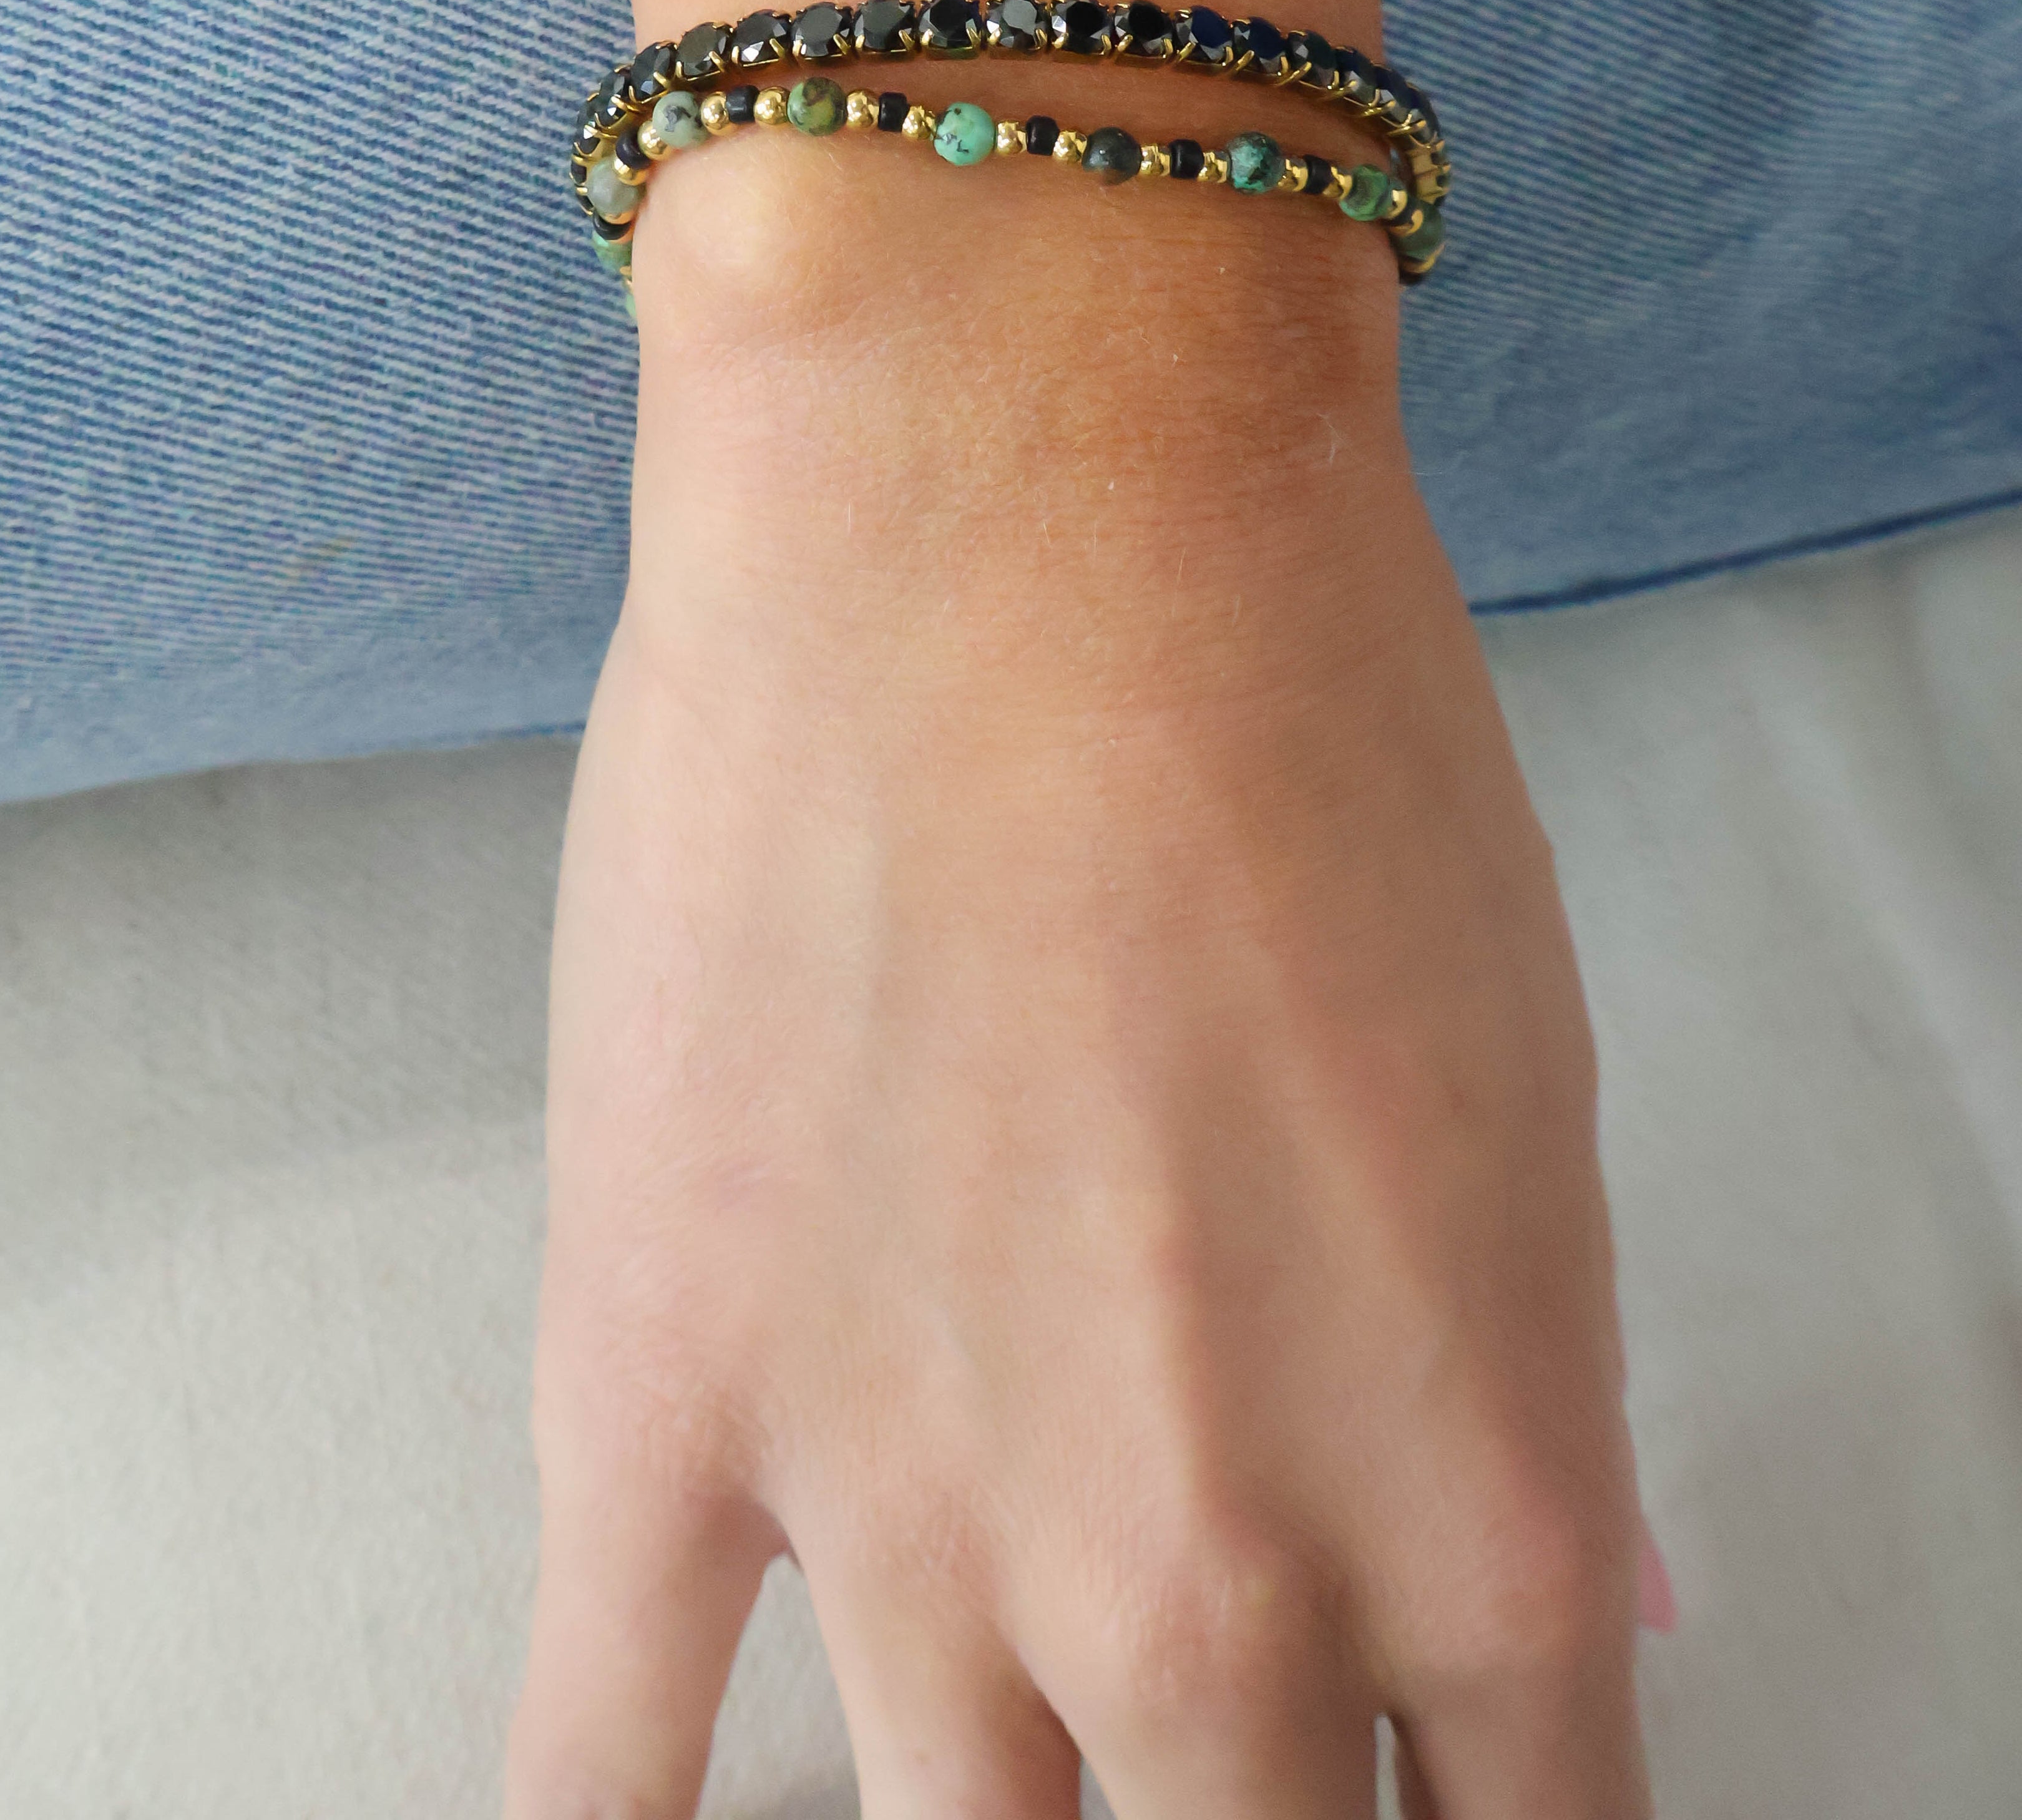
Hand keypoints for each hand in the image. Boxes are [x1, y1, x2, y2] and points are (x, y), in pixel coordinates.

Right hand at [504, 154, 1657, 1816]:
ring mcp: (912, 1529)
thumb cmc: (1305, 726)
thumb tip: (1572, 1626)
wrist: (1010, 486)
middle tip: (1199, 1751)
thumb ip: (1520, 1419)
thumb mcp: (1522, 1099)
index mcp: (1476, 1519)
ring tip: (985, 1751)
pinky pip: (604, 1779)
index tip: (1398, 1802)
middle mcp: (1205, 1593)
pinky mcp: (657, 1409)